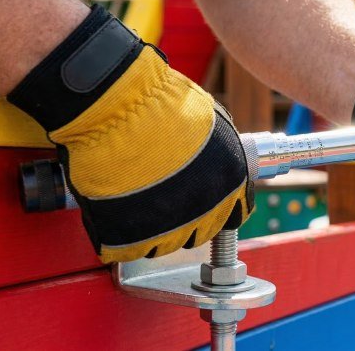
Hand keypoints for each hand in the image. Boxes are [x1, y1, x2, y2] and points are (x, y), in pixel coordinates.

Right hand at [8, 6, 253, 262]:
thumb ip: (221, 153)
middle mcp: (209, 212)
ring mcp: (171, 230)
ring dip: (155, 228)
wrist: (120, 110)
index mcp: (233, 184)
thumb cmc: (163, 106)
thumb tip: (219, 163)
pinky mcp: (133, 240)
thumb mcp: (212, 124)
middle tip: (165, 196)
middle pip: (201, 231)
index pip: (234, 214)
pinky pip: (131, 248)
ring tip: (138, 198)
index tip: (201, 199)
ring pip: (167, 243)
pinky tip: (119, 210)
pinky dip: (124, 235)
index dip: (215, 206)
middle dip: (187, 217)